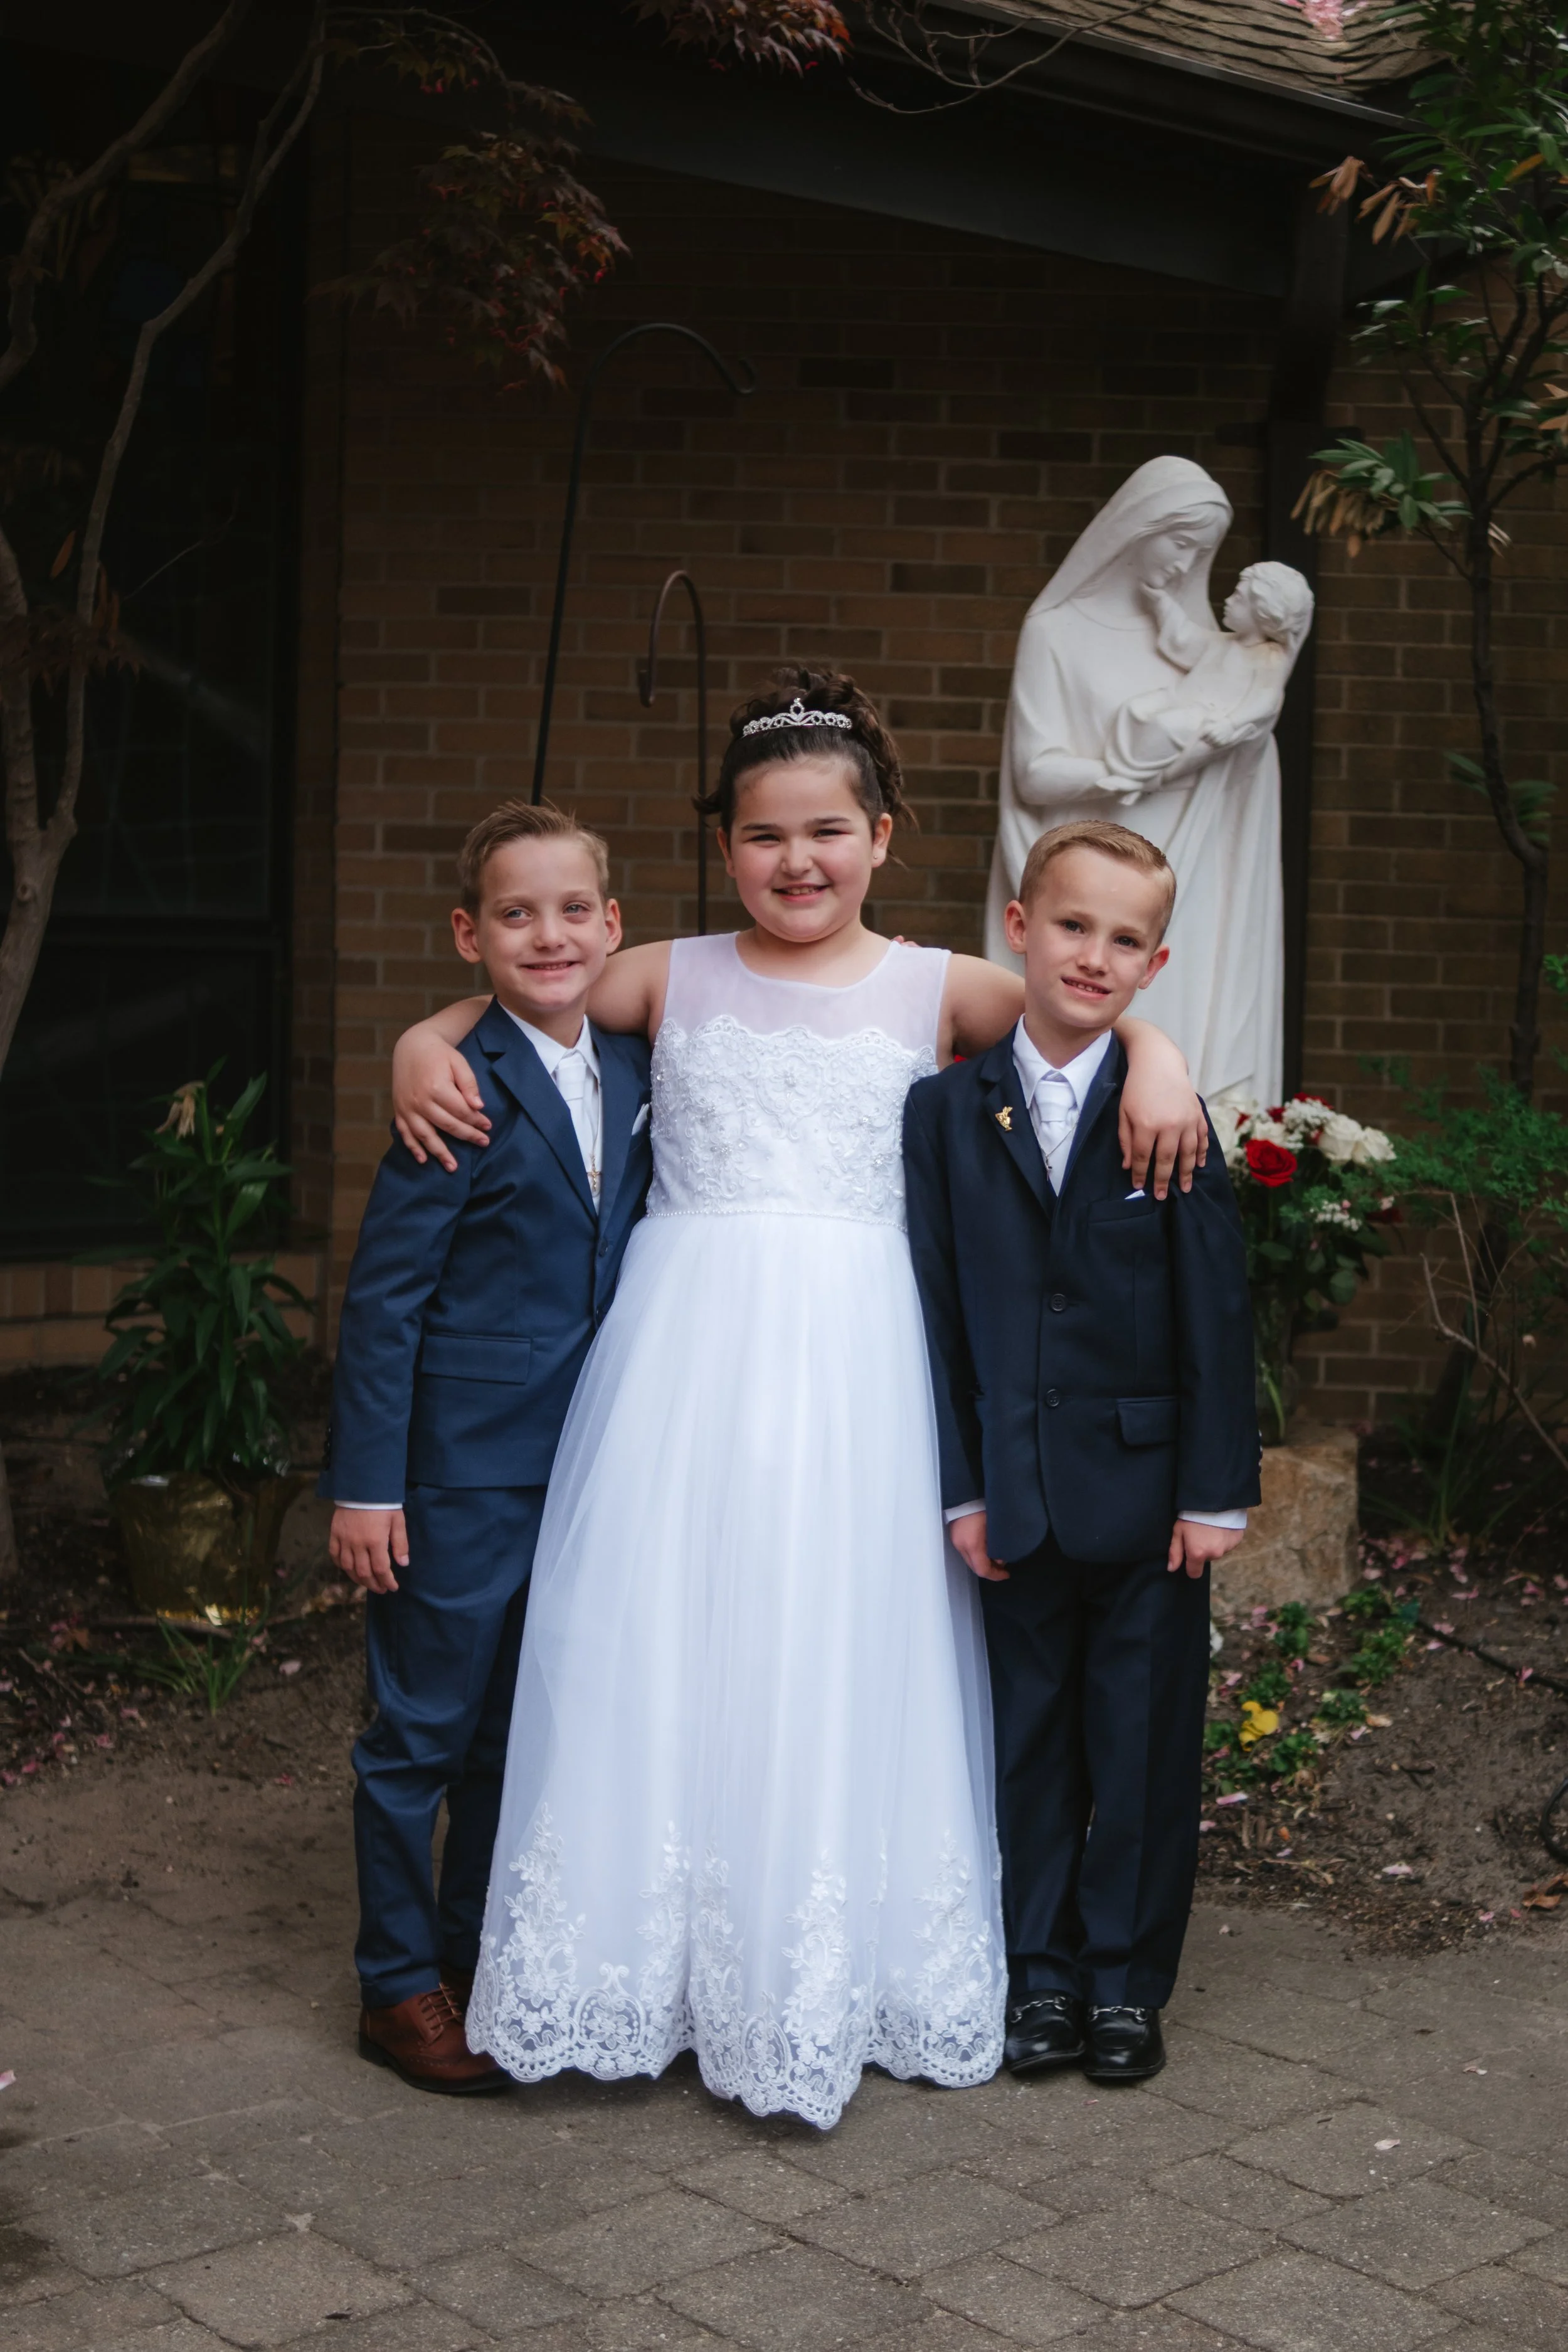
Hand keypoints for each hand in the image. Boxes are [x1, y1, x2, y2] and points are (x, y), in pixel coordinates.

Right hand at [330, 1507, 407, 1593]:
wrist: (362, 1485)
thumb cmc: (384, 1503)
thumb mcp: (398, 1520)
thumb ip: (400, 1543)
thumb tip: (403, 1564)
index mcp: (375, 1541)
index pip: (381, 1569)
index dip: (387, 1581)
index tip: (393, 1587)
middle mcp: (357, 1544)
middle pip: (363, 1572)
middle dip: (374, 1584)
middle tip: (381, 1589)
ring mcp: (344, 1540)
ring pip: (348, 1567)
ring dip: (358, 1579)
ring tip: (367, 1583)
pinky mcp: (334, 1534)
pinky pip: (334, 1555)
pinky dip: (341, 1565)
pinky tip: (348, 1569)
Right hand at [392, 1033, 489, 1171]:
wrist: (412, 1046)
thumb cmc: (439, 1054)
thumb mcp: (459, 1063)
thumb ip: (469, 1085)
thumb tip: (478, 1107)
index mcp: (436, 1088)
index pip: (461, 1111)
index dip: (476, 1120)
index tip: (488, 1126)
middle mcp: (420, 1101)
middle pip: (447, 1125)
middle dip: (467, 1135)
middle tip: (483, 1143)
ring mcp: (407, 1107)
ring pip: (425, 1135)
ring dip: (439, 1152)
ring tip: (453, 1167)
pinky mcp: (399, 1110)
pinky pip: (405, 1133)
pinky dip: (413, 1147)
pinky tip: (423, 1159)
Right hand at [949, 1509, 1007, 1581]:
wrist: (966, 1490)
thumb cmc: (983, 1506)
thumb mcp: (996, 1526)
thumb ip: (1000, 1544)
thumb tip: (1002, 1557)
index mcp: (972, 1544)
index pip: (983, 1570)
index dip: (996, 1575)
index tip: (1007, 1574)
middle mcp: (961, 1546)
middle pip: (975, 1567)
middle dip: (990, 1569)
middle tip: (1003, 1567)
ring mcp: (955, 1540)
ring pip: (970, 1559)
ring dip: (983, 1561)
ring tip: (996, 1555)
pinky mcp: (954, 1534)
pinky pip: (966, 1550)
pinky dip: (977, 1553)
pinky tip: (986, 1546)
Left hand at [1118, 1079, 1208, 1199]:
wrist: (1159, 1062)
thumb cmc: (1136, 1088)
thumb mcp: (1123, 1112)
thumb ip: (1125, 1140)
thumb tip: (1129, 1166)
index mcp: (1146, 1124)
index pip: (1143, 1157)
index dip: (1141, 1174)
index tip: (1139, 1187)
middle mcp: (1169, 1125)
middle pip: (1167, 1159)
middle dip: (1163, 1180)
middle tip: (1161, 1196)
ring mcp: (1186, 1120)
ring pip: (1189, 1153)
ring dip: (1186, 1173)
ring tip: (1185, 1188)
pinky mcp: (1197, 1114)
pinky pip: (1202, 1138)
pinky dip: (1202, 1153)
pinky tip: (1200, 1165)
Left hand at [1166, 1519, 1244, 1577]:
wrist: (1215, 1499)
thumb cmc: (1192, 1515)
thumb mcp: (1178, 1530)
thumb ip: (1175, 1552)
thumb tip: (1172, 1569)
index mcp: (1198, 1554)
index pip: (1194, 1573)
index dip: (1190, 1566)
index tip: (1189, 1556)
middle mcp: (1214, 1554)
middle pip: (1206, 1559)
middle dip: (1202, 1550)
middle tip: (1199, 1534)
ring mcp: (1227, 1548)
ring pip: (1217, 1551)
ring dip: (1213, 1543)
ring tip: (1209, 1527)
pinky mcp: (1236, 1540)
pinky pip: (1228, 1543)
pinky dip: (1223, 1537)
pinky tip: (1219, 1526)